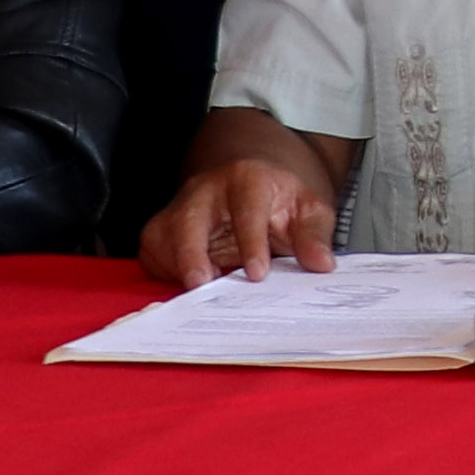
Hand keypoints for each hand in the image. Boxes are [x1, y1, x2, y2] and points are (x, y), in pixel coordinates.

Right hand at [143, 111, 348, 282]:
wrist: (251, 183)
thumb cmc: (279, 201)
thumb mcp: (308, 210)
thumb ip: (314, 236)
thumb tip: (322, 264)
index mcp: (248, 179)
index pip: (247, 208)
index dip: (251, 241)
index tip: (258, 273)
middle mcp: (207, 190)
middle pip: (189, 218)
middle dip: (191, 252)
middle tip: (201, 285)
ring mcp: (181, 207)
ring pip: (163, 235)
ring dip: (175, 267)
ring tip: (196, 295)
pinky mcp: (163, 227)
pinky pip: (153, 250)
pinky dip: (163, 272)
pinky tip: (183, 287)